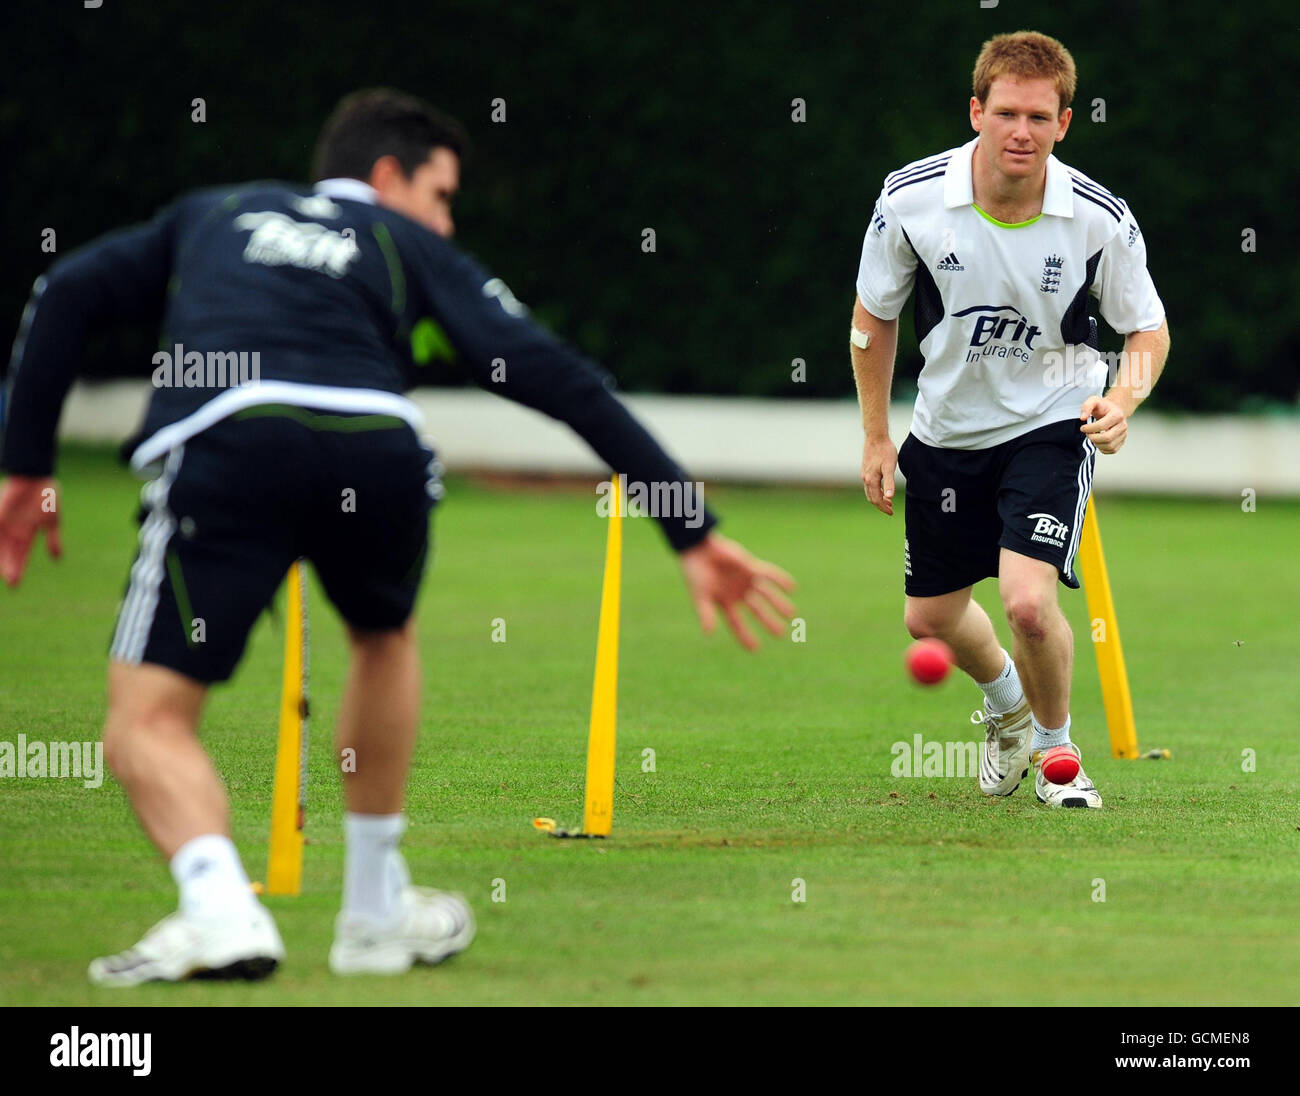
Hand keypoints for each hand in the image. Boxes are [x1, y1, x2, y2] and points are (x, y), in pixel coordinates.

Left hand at [0, 476, 61, 587]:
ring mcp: (4, 523)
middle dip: (8, 567)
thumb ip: (53, 539)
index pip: (19, 554)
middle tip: (12, 582)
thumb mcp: (53, 521)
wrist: (37, 476)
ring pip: (0, 545)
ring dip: (1, 558)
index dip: (16, 567)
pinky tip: (0, 552)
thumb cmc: (46, 496)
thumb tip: (57, 558)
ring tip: (3, 571)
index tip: (14, 584)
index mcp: (26, 533)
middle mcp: (13, 530)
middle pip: (8, 553)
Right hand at [679, 532, 796, 650]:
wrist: (698, 548)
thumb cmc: (695, 573)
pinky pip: (768, 574)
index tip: (755, 649)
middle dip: (768, 621)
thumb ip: (706, 613)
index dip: (745, 636)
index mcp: (725, 603)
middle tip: (781, 633)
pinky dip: (780, 579)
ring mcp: (745, 580)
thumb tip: (708, 633)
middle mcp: (738, 593)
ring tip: (791, 614)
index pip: (737, 624)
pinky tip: (792, 588)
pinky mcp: (750, 566)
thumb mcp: (700, 595)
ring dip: (778, 603)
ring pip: (765, 594)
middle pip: (756, 610)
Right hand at [861, 436, 897, 514]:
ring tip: (888, 501)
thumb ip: (889, 483)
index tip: (891, 512)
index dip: (883, 507)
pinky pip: (869, 485)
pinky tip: (882, 489)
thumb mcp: (890, 467)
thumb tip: (889, 497)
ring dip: (878, 498)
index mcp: (871, 480)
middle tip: (890, 509)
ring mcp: (864, 474)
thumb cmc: (885, 451)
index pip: (876, 499)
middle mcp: (865, 479)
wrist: (876, 437)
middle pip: (871, 498)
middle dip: (880, 505)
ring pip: (869, 492)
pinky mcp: (865, 470)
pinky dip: (875, 491)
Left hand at [1079, 395, 1128, 454]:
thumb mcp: (1094, 401)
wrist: (1114, 410)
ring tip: (1093, 437)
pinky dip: (1102, 448)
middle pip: (1107, 438)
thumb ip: (1087, 406)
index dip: (1089, 429)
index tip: (1083, 428)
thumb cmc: (1104, 407)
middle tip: (1088, 434)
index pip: (1101, 426)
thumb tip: (1083, 418)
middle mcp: (1123, 426)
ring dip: (1097, 444)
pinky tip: (1098, 441)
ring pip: (1109, 446)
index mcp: (1117, 415)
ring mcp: (1124, 434)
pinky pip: (1112, 450)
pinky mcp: (1122, 441)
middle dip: (1093, 438)